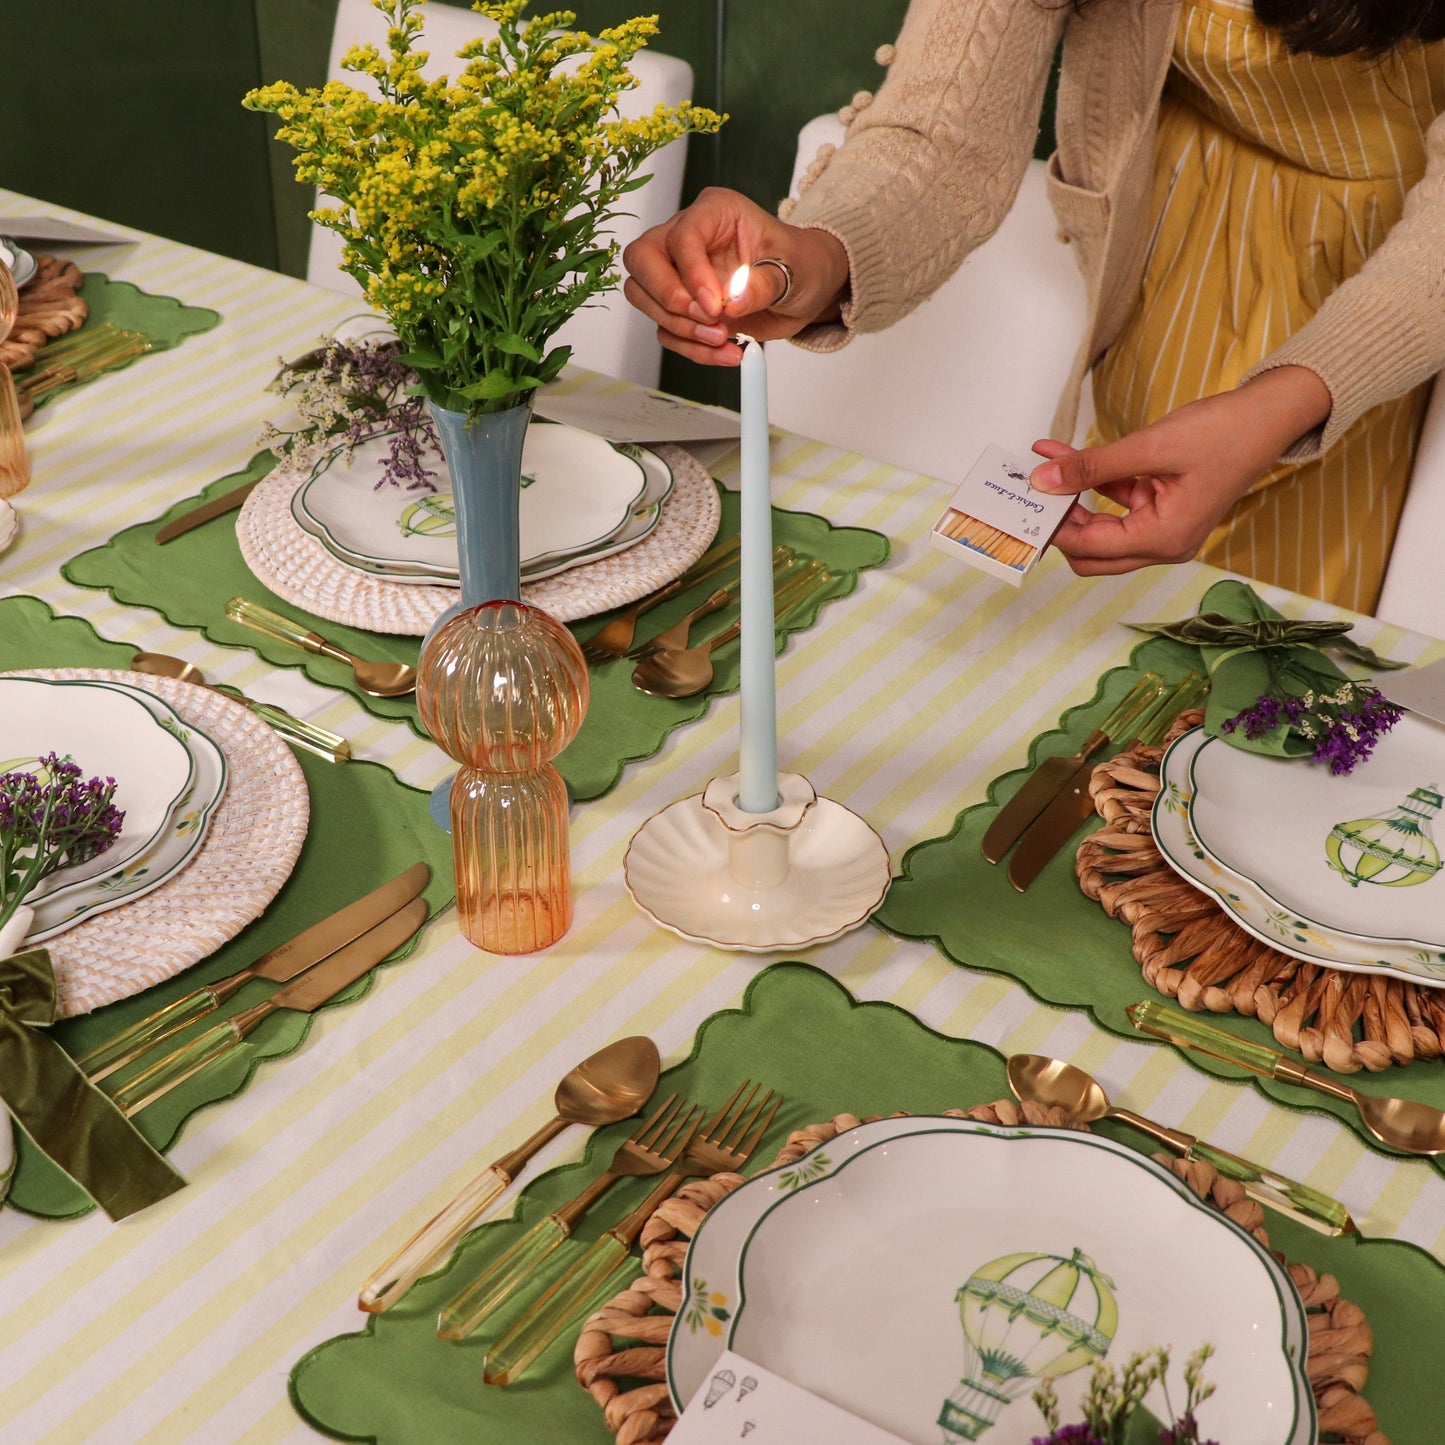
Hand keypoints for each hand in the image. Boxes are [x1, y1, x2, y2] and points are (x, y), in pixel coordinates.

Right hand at [622, 187, 850, 365]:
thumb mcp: (795, 268)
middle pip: (641, 258)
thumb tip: (733, 301)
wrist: (804, 290)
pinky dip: (691, 348)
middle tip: (708, 319)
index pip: (681, 236)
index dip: (692, 273)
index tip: (715, 306)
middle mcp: (687, 237)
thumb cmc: (800, 264)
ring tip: (722, 338)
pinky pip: (666, 330)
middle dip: (667, 296)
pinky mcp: (681, 307)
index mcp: (714, 212)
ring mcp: (677, 273)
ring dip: (678, 327)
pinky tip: (726, 352)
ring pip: (643, 296)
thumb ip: (764, 283)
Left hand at [1030, 367, 1333, 575]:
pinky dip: (1092, 482)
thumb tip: (1044, 482)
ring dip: (1071, 498)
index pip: (1090, 549)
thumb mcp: (1150, 447)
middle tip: (1033, 492)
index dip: (1055, 526)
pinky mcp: (1162, 509)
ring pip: (1100, 528)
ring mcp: (1163, 529)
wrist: (1269, 415)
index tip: (1028, 499)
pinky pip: (1116, 503)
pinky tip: (1064, 456)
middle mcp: (1163, 544)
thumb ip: (1092, 466)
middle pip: (1091, 554)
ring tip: (1043, 465)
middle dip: (1059, 523)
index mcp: (1163, 539)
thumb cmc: (1224, 432)